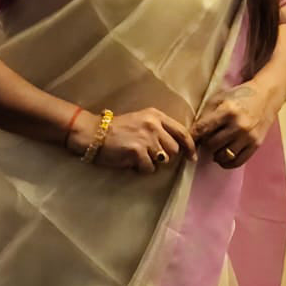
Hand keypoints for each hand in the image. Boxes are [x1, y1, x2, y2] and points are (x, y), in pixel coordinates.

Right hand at [68, 107, 196, 174]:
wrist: (93, 133)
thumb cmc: (117, 129)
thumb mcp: (141, 121)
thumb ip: (159, 130)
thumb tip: (178, 148)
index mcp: (156, 116)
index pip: (182, 132)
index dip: (190, 147)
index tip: (191, 157)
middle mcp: (154, 125)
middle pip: (174, 150)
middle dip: (165, 156)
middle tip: (150, 156)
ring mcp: (146, 138)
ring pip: (163, 160)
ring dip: (153, 163)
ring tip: (139, 158)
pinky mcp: (137, 151)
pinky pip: (149, 168)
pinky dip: (141, 169)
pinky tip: (131, 162)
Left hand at [192, 83, 275, 167]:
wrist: (266, 96)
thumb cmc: (239, 96)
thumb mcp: (219, 98)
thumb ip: (206, 115)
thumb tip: (193, 135)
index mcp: (227, 111)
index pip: (202, 129)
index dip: (192, 138)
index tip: (188, 142)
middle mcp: (238, 125)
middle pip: (211, 144)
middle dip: (205, 144)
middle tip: (205, 141)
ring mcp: (248, 137)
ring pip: (223, 155)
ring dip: (215, 155)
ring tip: (215, 149)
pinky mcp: (255, 145)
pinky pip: (237, 162)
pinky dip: (227, 163)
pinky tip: (223, 157)